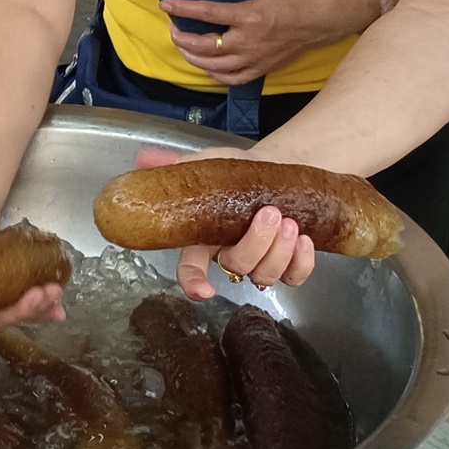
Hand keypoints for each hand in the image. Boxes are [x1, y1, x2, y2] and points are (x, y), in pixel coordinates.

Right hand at [132, 145, 317, 301]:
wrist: (278, 169)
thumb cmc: (238, 172)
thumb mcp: (207, 164)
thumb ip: (176, 165)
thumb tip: (143, 159)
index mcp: (205, 238)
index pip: (191, 268)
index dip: (194, 282)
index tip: (204, 289)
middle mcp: (232, 255)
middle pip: (237, 267)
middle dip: (256, 243)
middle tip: (270, 213)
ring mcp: (262, 263)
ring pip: (265, 275)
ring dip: (279, 251)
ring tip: (290, 222)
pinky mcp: (290, 265)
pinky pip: (295, 277)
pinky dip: (301, 262)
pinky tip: (305, 240)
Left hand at [160, 0, 366, 85]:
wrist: (323, 19)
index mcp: (251, 15)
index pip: (209, 13)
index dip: (184, 9)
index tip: (167, 4)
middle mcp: (250, 41)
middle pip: (206, 46)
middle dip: (183, 38)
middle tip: (173, 28)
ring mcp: (256, 58)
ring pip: (215, 66)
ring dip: (194, 58)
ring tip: (184, 46)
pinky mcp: (262, 68)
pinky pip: (233, 79)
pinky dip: (215, 74)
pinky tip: (206, 65)